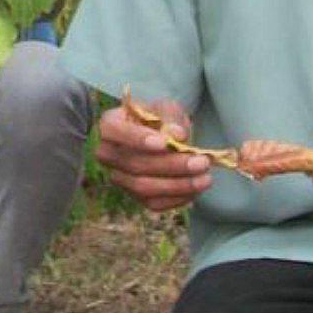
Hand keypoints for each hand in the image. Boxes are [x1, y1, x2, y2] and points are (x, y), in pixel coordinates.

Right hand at [96, 97, 210, 211]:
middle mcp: (107, 153)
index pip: (113, 131)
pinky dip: (177, 199)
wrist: (163, 137)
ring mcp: (119, 177)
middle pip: (134, 164)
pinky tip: (196, 189)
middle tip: (202, 162)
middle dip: (171, 166)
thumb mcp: (166, 109)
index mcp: (109, 124)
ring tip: (205, 178)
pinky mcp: (134, 196)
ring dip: (178, 185)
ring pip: (143, 187)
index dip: (137, 139)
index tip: (164, 143)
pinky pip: (153, 203)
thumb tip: (176, 135)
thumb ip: (170, 118)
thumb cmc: (161, 119)